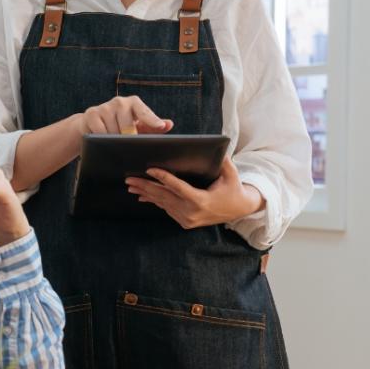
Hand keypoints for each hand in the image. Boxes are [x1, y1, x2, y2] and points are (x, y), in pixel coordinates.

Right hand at [78, 95, 173, 135]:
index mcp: (134, 103)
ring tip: (113, 142)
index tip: (160, 126)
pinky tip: (101, 140)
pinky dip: (102, 139)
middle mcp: (120, 102)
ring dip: (114, 141)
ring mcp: (105, 106)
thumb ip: (153, 127)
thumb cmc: (121, 126)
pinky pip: (100, 132)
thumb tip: (169, 124)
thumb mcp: (138, 127)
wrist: (92, 124)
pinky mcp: (91, 113)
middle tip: (128, 146)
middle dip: (128, 139)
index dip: (152, 119)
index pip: (144, 111)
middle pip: (127, 126)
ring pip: (113, 131)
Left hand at [124, 156, 265, 229]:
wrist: (239, 210)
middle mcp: (191, 212)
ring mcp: (187, 219)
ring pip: (163, 204)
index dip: (163, 178)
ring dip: (146, 194)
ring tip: (131, 186)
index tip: (150, 170)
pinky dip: (154, 201)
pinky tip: (142, 195)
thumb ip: (223, 161)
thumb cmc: (233, 188)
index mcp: (201, 200)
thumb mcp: (231, 174)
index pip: (178, 187)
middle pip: (164, 196)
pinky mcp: (184, 222)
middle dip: (145, 186)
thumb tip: (215, 146)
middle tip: (130, 179)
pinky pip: (166, 209)